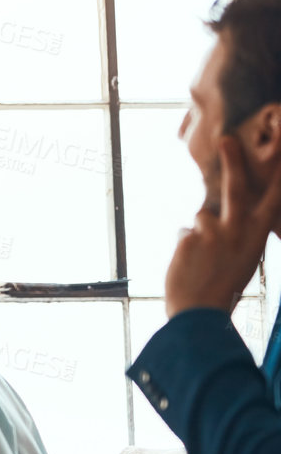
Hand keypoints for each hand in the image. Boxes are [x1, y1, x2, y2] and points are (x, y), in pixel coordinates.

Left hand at [165, 136, 280, 317]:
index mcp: (256, 236)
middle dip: (233, 162)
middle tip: (226, 139)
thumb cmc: (223, 287)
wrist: (199, 314)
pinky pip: (183, 234)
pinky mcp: (188, 237)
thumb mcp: (242, 257)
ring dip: (199, 235)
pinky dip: (184, 247)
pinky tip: (189, 265)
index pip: (273, 198)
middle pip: (235, 189)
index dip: (280, 175)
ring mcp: (212, 232)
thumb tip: (212, 214)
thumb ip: (235, 232)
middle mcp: (237, 230)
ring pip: (201, 219)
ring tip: (201, 261)